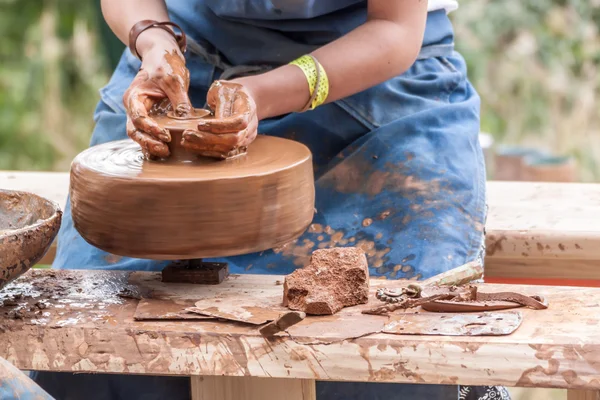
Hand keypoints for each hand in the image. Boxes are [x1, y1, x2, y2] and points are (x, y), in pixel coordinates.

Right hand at [123, 34, 191, 157]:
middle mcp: (133, 108)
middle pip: (134, 130)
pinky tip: (166, 151)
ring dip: (150, 145)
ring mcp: (140, 113)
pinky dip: (154, 142)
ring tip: (166, 153)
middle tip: (165, 151)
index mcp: (134, 97)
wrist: (162, 56)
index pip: (138, 117)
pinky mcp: (150, 117)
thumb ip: (180, 100)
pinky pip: (148, 133)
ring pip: (139, 135)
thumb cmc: (165, 64)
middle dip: (148, 142)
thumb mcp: (174, 80)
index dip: (150, 129)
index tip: (166, 135)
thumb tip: (188, 120)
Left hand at [181, 81, 257, 158]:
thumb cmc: (230, 91)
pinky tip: (193, 146)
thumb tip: (214, 121)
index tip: (200, 124)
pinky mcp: (238, 146)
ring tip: (185, 142)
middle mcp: (251, 127)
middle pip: (233, 140)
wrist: (242, 99)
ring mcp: (246, 138)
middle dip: (209, 140)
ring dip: (205, 147)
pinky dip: (208, 151)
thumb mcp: (224, 89)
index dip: (220, 126)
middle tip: (187, 135)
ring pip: (228, 149)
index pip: (238, 122)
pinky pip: (224, 152)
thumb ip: (220, 103)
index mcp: (249, 110)